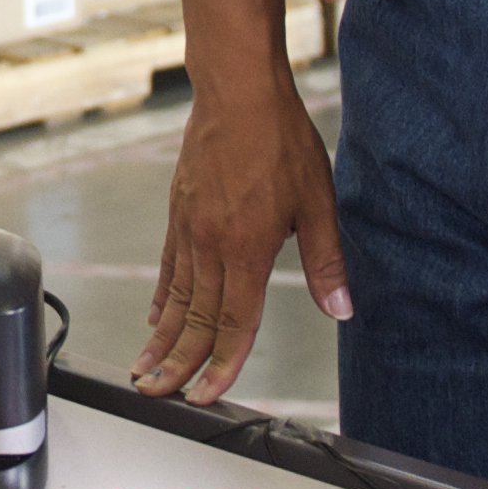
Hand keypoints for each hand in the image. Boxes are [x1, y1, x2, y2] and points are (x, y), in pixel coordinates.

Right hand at [130, 78, 348, 400]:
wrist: (238, 92)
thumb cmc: (279, 138)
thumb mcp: (318, 201)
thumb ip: (326, 260)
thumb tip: (341, 307)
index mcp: (246, 249)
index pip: (232, 324)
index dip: (220, 366)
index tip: (204, 397)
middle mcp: (211, 246)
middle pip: (194, 320)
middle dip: (177, 364)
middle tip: (158, 395)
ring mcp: (189, 230)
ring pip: (174, 299)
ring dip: (161, 340)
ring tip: (146, 370)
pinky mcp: (179, 213)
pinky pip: (168, 267)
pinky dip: (161, 298)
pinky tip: (155, 317)